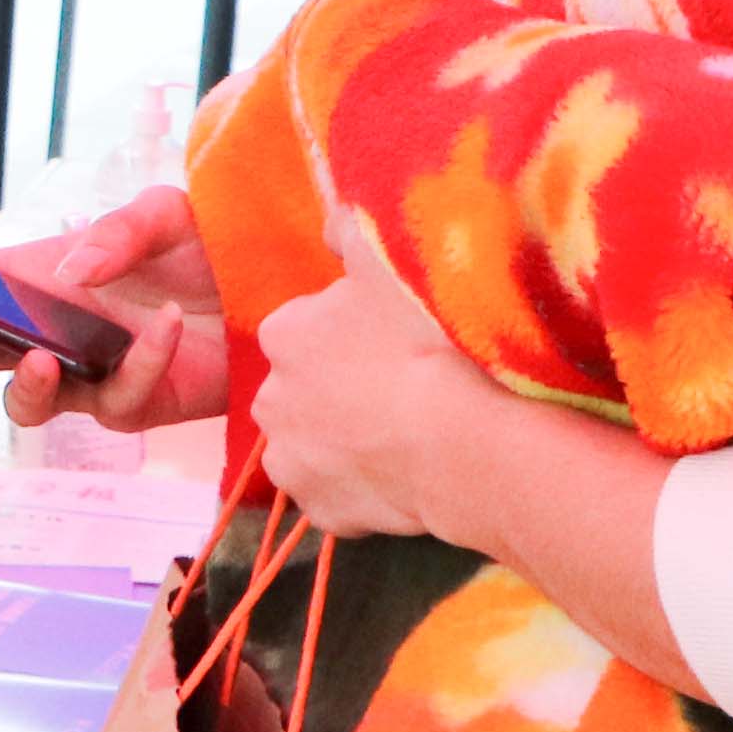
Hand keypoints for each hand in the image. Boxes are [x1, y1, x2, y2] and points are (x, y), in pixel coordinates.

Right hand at [0, 187, 228, 432]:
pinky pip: (116, 402)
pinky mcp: (134, 405)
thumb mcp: (164, 214)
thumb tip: (72, 272)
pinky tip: (166, 327)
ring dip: (25, 386)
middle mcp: (50, 330)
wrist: (275, 290)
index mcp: (39, 277)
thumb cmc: (209, 245)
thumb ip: (118, 233)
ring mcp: (87, 375)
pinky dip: (136, 366)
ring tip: (43, 359)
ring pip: (27, 402)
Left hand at [244, 215, 498, 540]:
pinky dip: (366, 487)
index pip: (306, 330)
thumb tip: (332, 220)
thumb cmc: (427, 340)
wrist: (463, 439)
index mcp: (283, 334)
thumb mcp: (388, 258)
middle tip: (401, 387)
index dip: (350, 335)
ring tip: (406, 433)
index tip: (392, 341)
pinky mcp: (321, 511)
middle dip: (339, 390)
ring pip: (316, 443)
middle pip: (304, 388)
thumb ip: (349, 229)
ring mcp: (292, 461)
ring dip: (348, 440)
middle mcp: (269, 398)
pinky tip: (406, 472)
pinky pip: (340, 494)